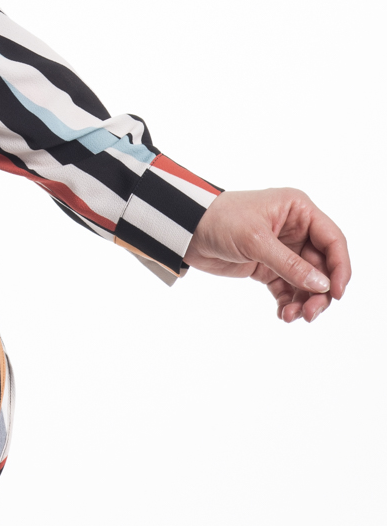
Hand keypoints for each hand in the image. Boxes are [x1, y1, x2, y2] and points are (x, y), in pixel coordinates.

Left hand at [184, 187, 350, 321]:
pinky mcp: (268, 266)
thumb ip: (290, 265)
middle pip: (323, 266)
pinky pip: (288, 289)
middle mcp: (296, 229)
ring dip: (304, 301)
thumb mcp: (256, 241)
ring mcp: (282, 249)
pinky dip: (289, 303)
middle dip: (320, 292)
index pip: (332, 240)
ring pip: (307, 282)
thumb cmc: (219, 220)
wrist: (185, 229)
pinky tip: (282, 314)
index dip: (340, 267)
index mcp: (298, 210)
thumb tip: (323, 286)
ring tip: (291, 316)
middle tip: (310, 313)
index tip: (336, 293)